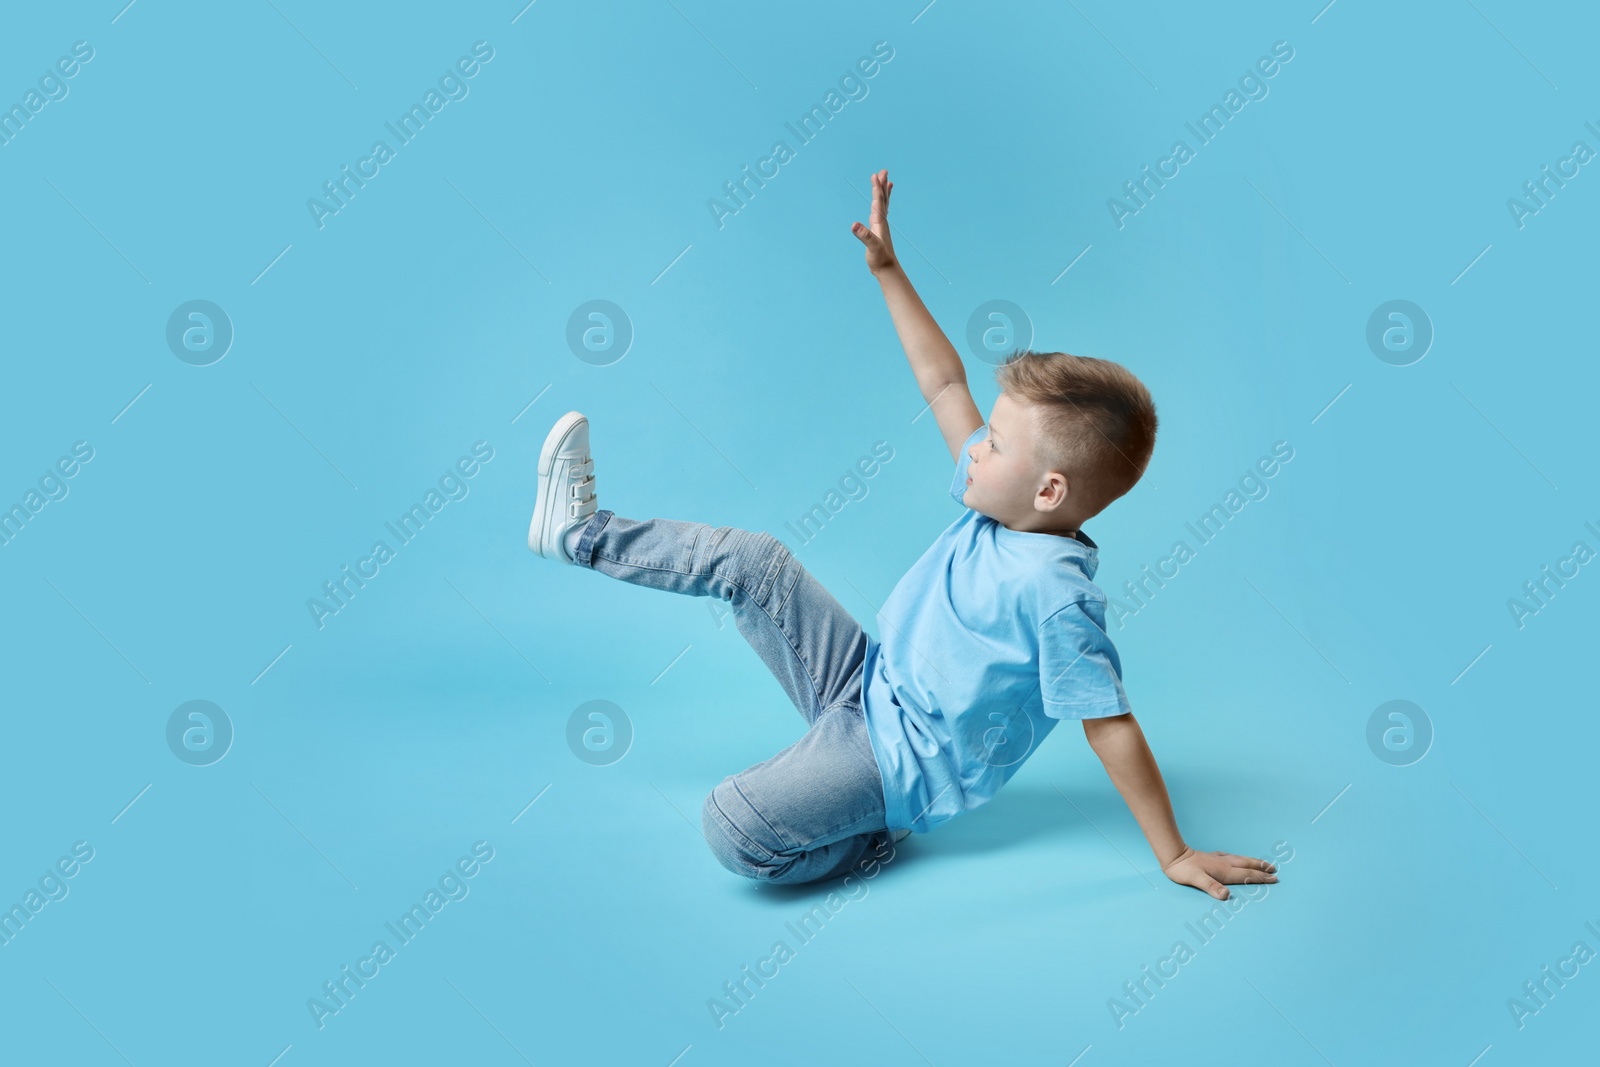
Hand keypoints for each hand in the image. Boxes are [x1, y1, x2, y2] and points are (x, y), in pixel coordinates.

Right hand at [851, 169, 898, 274]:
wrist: (887, 269)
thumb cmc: (879, 259)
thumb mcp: (871, 247)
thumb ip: (864, 236)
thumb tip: (854, 225)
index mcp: (879, 222)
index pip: (878, 201)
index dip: (877, 188)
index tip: (876, 175)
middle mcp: (882, 222)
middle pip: (883, 199)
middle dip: (882, 185)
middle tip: (883, 171)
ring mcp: (881, 226)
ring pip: (883, 205)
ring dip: (883, 193)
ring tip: (887, 182)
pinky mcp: (879, 231)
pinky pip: (881, 213)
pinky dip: (881, 205)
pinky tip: (880, 204)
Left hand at [1160, 847, 1277, 899]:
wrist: (1173, 855)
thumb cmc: (1184, 870)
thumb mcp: (1197, 880)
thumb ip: (1211, 887)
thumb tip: (1226, 895)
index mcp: (1224, 871)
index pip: (1247, 875)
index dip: (1261, 878)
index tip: (1274, 879)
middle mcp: (1224, 863)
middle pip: (1247, 865)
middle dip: (1261, 868)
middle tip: (1274, 870)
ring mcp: (1217, 859)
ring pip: (1240, 859)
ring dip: (1252, 862)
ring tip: (1262, 862)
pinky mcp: (1210, 857)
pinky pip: (1229, 856)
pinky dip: (1237, 858)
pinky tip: (1234, 858)